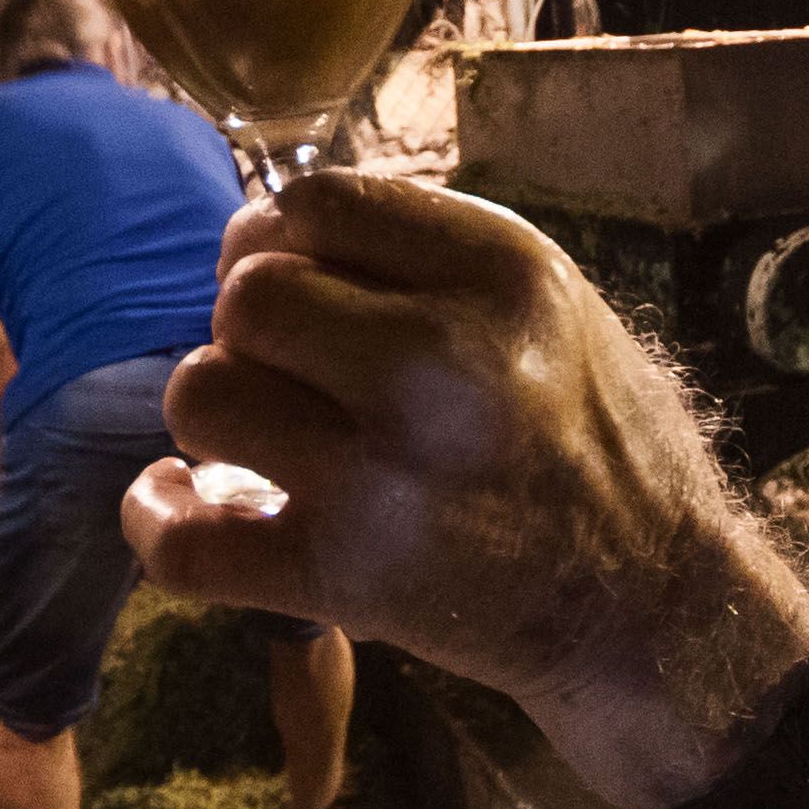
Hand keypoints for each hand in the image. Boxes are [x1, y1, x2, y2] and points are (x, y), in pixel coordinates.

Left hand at [121, 171, 808, 808]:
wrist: (651, 607)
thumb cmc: (596, 445)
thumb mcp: (555, 307)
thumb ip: (430, 258)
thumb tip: (274, 229)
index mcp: (502, 273)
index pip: (316, 201)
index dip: (267, 235)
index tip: (275, 275)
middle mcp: (442, 359)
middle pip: (247, 296)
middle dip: (244, 331)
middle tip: (278, 372)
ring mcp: (386, 474)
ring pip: (201, 395)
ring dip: (213, 418)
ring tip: (256, 440)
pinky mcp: (345, 578)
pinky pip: (183, 539)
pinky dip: (157, 519)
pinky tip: (181, 503)